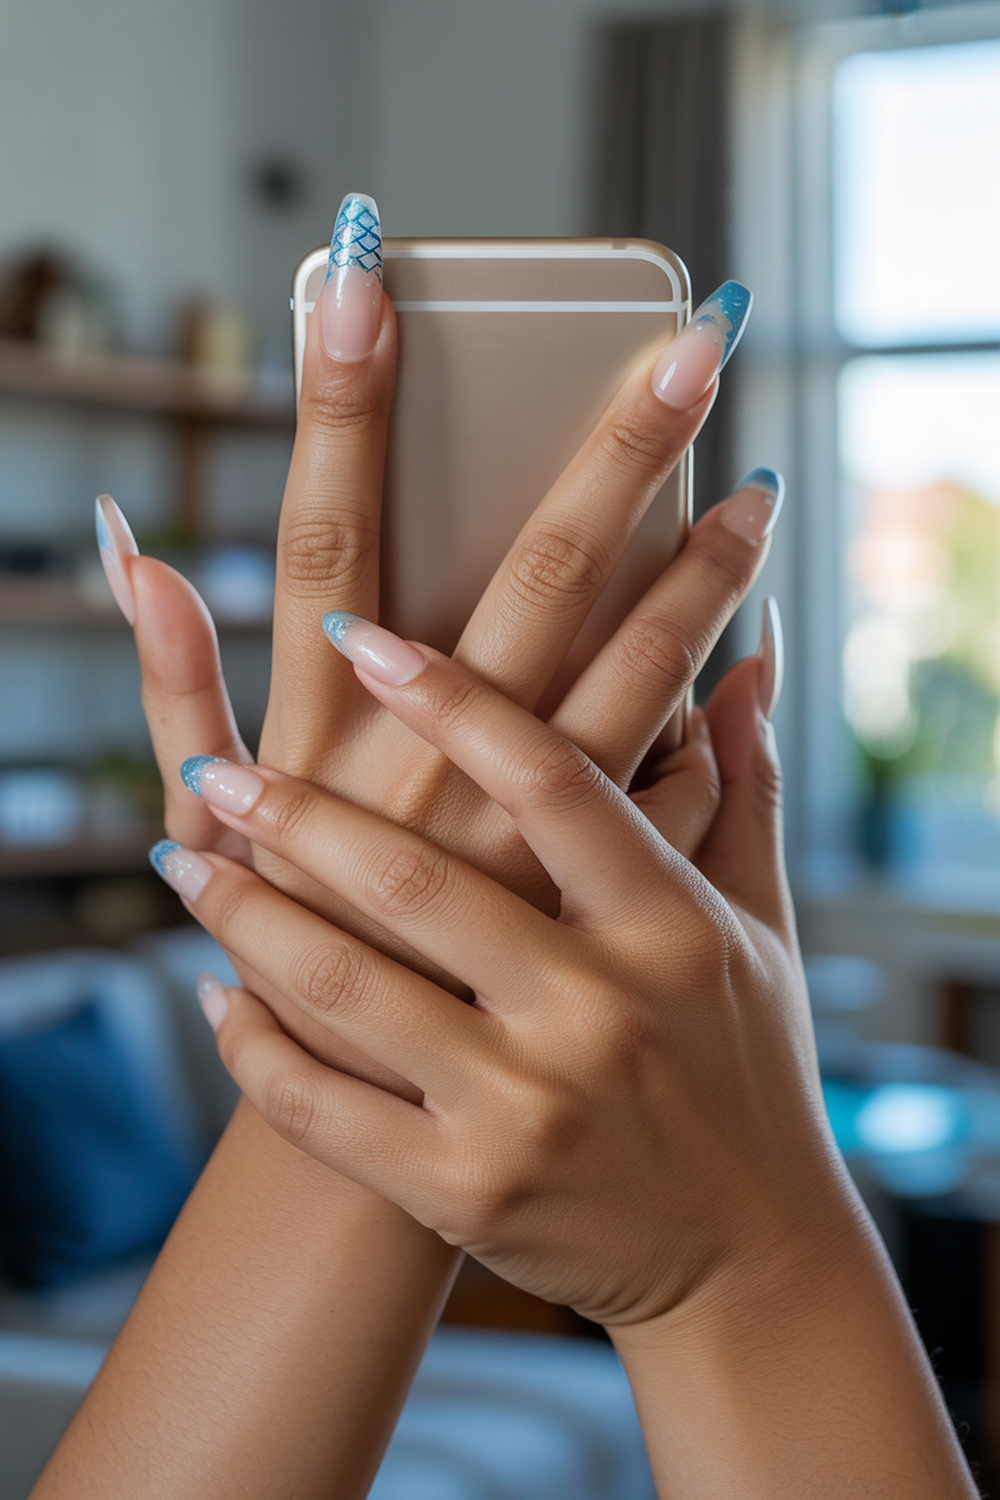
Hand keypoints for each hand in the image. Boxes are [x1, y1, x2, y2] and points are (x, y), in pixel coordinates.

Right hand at [100, 250, 777, 1083]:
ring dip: (702, 576)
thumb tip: (133, 543)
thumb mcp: (215, 818)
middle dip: (611, 451)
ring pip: (637, 671)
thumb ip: (178, 681)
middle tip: (688, 344)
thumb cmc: (293, 958)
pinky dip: (713, 719)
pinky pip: (668, 791)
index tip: (362, 274)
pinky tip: (753, 655)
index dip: (338, 404)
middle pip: (536, 576)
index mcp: (332, 735)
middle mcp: (443, 771)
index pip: (332, 536)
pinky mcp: (598, 896)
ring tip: (757, 492)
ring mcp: (534, 834)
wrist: (396, 1127)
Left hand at [145, 603, 840, 1328]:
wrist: (747, 1256)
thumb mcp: (759, 925)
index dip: (449, 698)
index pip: (549, 780)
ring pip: (344, 987)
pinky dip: (254, 1048)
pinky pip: (323, 1109)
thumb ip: (740, 786)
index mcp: (668, 924)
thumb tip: (753, 653)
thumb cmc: (748, 1069)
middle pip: (416, 879)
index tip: (361, 638)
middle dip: (295, 811)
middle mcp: (597, 1009)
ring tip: (186, 863)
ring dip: (245, 915)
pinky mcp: (465, 1192)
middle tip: (217, 769)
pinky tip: (218, 998)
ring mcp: (526, 1107)